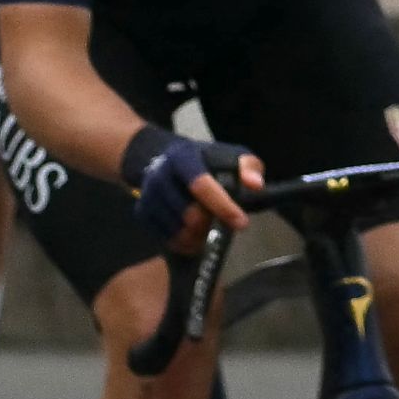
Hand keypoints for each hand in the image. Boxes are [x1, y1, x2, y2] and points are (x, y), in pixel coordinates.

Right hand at [118, 130, 253, 249]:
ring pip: (179, 232)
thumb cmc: (204, 159)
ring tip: (208, 227)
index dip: (223, 206)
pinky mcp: (142, 213)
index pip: (201, 185)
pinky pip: (166, 239)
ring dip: (199, 236)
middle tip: (220, 221)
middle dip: (211, 224)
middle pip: (190, 216)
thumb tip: (256, 185)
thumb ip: (248, 166)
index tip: (242, 223)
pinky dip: (185, 242)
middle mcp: (160, 176)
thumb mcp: (230, 155)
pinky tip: (195, 234)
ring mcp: (148, 195)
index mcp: (183, 157)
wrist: (162, 157)